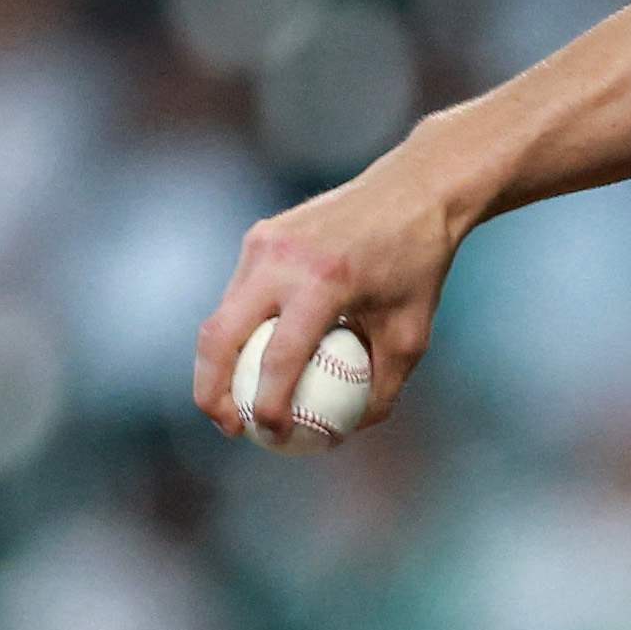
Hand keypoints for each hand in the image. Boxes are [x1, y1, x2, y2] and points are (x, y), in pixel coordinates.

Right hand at [192, 151, 466, 447]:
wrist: (413, 192)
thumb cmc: (418, 270)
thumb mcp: (410, 337)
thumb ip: (378, 389)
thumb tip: (343, 433)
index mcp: (323, 283)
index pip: (279, 358)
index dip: (268, 406)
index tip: (271, 436)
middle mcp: (283, 259)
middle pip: (221, 336)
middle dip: (212, 391)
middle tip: (230, 427)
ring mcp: (264, 242)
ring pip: (222, 314)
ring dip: (220, 362)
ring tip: (234, 401)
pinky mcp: (259, 235)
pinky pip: (239, 293)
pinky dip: (239, 330)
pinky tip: (253, 360)